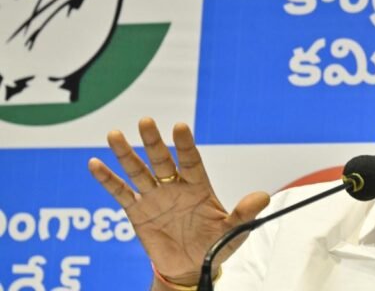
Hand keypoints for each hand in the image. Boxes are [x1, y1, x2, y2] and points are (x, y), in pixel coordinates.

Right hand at [88, 118, 269, 285]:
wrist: (191, 268)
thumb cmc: (214, 245)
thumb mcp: (233, 231)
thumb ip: (244, 214)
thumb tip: (264, 197)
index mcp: (198, 186)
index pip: (191, 160)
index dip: (185, 144)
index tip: (180, 126)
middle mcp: (174, 187)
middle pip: (161, 160)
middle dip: (153, 142)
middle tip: (146, 122)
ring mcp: (154, 198)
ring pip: (138, 171)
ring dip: (126, 154)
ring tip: (114, 134)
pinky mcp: (137, 212)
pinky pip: (121, 194)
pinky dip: (108, 180)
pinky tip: (95, 164)